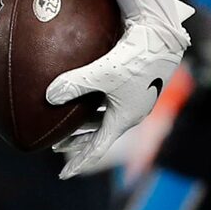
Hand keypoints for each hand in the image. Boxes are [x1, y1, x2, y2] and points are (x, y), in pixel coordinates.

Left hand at [47, 0, 188, 180]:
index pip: (97, 149)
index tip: (64, 174)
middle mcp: (131, 111)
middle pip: (100, 134)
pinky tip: (82, 93)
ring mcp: (134, 97)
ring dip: (84, 123)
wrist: (162, 34)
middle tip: (57, 147)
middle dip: (78, 143)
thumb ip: (73, 84)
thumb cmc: (134, 56)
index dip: (79, 162)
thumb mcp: (101, 72)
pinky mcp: (135, 82)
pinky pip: (109, 101)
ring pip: (104, 117)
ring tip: (66, 122)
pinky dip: (92, 103)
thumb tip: (48, 96)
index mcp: (125, 118)